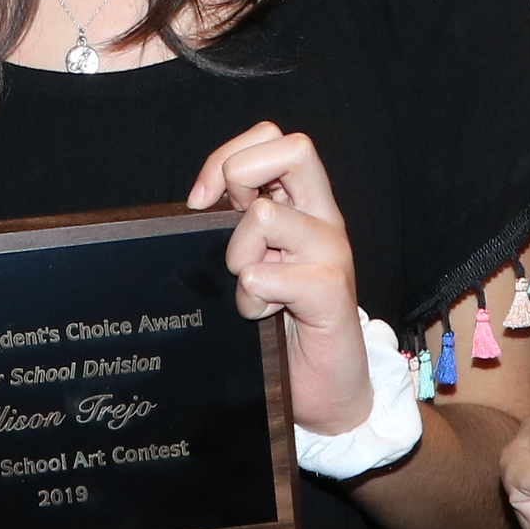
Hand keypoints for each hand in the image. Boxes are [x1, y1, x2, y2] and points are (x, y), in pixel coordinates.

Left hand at [188, 122, 368, 431]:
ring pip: (263, 215)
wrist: (329, 390)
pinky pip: (263, 276)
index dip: (228, 156)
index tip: (202, 201)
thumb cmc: (286, 325)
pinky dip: (248, 301)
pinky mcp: (329, 291)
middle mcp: (324, 218)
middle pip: (293, 147)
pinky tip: (263, 318)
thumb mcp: (257, 260)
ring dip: (237, 258)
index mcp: (305, 204)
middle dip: (240, 176)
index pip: (272, 138)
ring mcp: (330, 252)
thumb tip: (198, 199)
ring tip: (251, 292)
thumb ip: (237, 224)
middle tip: (229, 225)